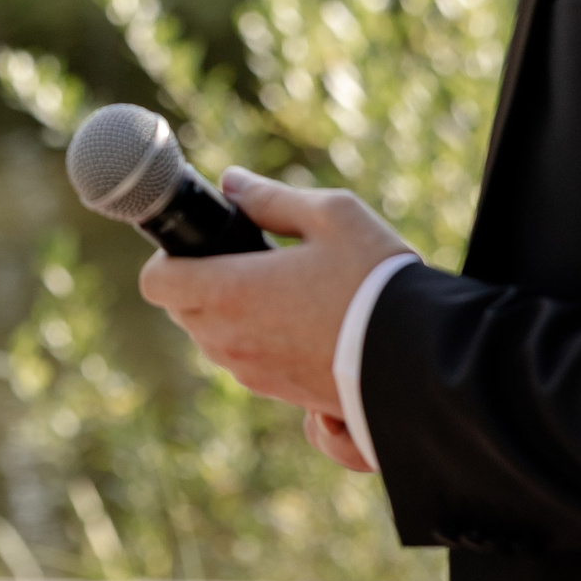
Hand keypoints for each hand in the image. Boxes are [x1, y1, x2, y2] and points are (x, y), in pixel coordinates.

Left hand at [137, 167, 412, 442]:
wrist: (424, 361)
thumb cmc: (375, 280)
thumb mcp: (330, 215)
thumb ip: (270, 198)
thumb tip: (231, 182)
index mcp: (230, 292)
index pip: (157, 282)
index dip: (169, 257)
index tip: (199, 241)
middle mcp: (232, 340)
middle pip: (183, 311)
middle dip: (200, 282)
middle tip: (244, 258)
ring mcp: (256, 375)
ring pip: (214, 341)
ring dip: (229, 314)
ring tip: (278, 288)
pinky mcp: (285, 398)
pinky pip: (249, 365)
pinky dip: (258, 342)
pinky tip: (300, 322)